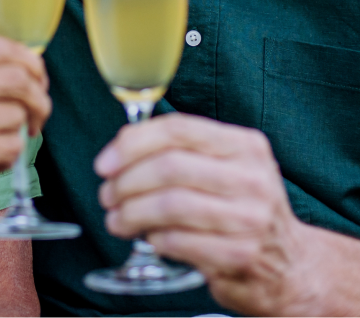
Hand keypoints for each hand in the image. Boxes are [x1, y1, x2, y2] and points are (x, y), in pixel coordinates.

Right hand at [0, 38, 50, 236]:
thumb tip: (29, 67)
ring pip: (17, 116)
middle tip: (34, 120)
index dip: (31, 64)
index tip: (37, 85)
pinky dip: (6, 158)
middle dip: (39, 102)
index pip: (0, 46)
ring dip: (16, 136)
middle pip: (17, 79)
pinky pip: (11, 147)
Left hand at [96, 114, 336, 315]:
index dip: (131, 144)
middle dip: (125, 183)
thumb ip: (179, 152)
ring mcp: (252, 218)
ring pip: (170, 205)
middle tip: (108, 197)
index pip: (177, 129)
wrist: (289, 264)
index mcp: (245, 146)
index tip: (104, 164)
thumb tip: (119, 150)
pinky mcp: (243, 255)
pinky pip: (178, 241)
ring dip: (131, 214)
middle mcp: (253, 178)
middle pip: (169, 167)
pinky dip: (154, 239)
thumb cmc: (241, 210)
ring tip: (118, 221)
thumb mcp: (224, 168)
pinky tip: (151, 239)